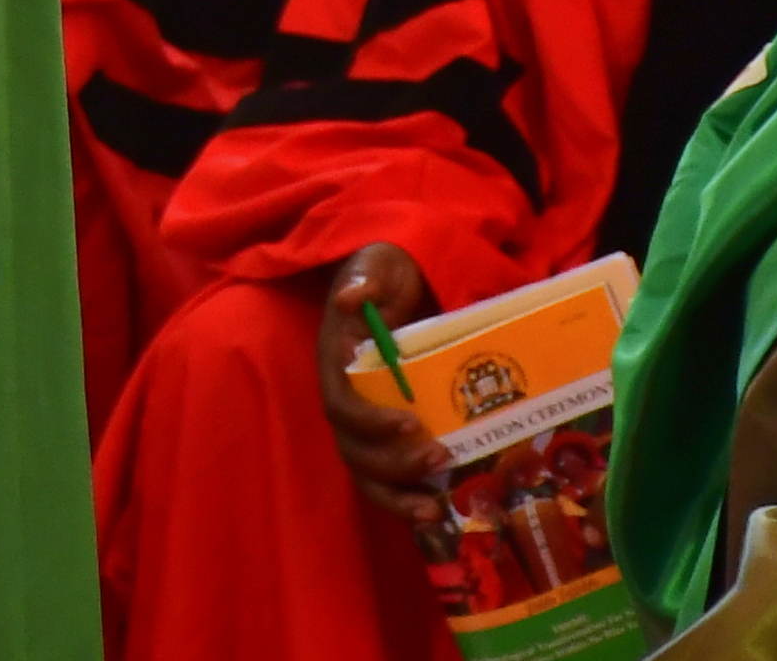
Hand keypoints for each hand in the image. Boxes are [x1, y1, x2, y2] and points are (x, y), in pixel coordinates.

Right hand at [314, 243, 444, 498]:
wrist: (395, 283)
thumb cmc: (385, 274)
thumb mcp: (378, 265)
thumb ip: (368, 278)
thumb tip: (354, 299)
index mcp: (337, 363)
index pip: (341, 404)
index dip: (370, 421)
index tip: (410, 421)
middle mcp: (346, 398)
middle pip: (354, 448)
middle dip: (393, 462)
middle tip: (439, 456)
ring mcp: (366, 420)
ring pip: (366, 472)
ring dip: (395, 495)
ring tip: (432, 508)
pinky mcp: (388, 433)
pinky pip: (387, 477)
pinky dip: (405, 498)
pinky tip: (437, 510)